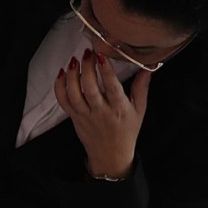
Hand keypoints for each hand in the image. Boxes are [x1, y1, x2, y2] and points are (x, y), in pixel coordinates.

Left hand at [54, 53, 150, 178]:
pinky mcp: (74, 118)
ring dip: (72, 76)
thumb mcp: (139, 110)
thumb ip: (141, 88)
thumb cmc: (126, 131)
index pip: (112, 87)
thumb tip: (148, 68)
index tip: (102, 56)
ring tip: (74, 60)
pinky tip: (62, 73)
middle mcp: (101, 112)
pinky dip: (59, 87)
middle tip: (88, 53)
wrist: (111, 155)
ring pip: (74, 94)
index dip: (106, 71)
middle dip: (87, 68)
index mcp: (119, 109)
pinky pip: (63, 101)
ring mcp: (85, 115)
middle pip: (90, 88)